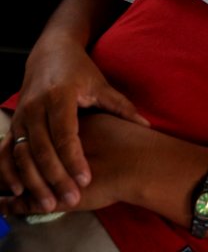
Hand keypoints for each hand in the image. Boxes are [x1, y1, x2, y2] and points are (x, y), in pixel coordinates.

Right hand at [0, 39, 148, 210]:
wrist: (51, 52)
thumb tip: (145, 125)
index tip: (86, 179)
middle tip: (72, 200)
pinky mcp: (14, 121)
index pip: (65, 133)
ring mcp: (21, 114)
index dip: (74, 159)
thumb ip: (120, 107)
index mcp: (61, 95)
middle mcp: (37, 105)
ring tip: (49, 204)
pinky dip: (10, 172)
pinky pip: (7, 151)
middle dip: (56, 177)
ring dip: (34, 181)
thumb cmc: (79, 70)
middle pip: (43, 149)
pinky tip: (20, 191)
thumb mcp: (100, 84)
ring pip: (23, 154)